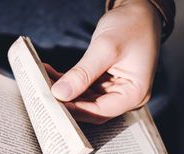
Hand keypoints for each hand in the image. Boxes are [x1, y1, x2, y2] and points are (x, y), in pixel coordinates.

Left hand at [49, 0, 161, 123]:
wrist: (140, 11)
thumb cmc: (131, 25)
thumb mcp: (105, 48)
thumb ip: (83, 73)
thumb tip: (60, 93)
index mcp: (134, 94)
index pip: (101, 112)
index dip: (76, 110)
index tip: (53, 104)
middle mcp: (126, 96)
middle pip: (92, 109)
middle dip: (68, 102)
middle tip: (44, 95)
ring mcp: (116, 90)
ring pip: (85, 99)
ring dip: (65, 92)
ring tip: (43, 81)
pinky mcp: (106, 83)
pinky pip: (85, 88)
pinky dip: (69, 82)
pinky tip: (51, 74)